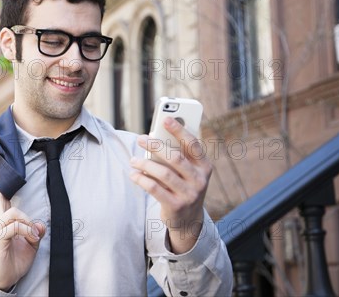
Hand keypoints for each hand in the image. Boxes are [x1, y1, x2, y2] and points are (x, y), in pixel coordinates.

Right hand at [0, 190, 45, 290]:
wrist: (5, 279)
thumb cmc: (14, 260)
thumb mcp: (30, 244)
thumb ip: (35, 232)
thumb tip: (41, 224)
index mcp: (1, 220)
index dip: (5, 188)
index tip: (15, 184)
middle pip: (0, 197)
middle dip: (17, 201)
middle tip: (31, 224)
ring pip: (13, 212)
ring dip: (28, 222)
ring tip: (33, 234)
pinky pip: (15, 227)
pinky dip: (27, 231)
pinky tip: (32, 239)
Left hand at [129, 117, 211, 253]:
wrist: (188, 220)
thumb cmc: (183, 185)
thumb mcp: (187, 171)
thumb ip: (176, 154)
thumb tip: (155, 135)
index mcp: (205, 167)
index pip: (193, 145)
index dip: (180, 130)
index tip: (165, 119)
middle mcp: (200, 180)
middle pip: (176, 158)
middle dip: (156, 145)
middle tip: (140, 138)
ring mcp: (189, 195)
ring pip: (163, 173)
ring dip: (145, 163)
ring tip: (133, 160)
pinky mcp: (176, 206)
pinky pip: (155, 189)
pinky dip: (141, 179)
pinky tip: (133, 174)